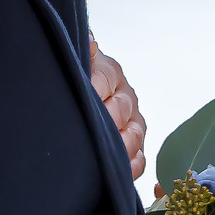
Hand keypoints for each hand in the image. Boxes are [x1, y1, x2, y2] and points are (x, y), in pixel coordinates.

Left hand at [88, 37, 145, 179]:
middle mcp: (124, 96)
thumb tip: (90, 42)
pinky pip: (139, 158)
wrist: (77, 95)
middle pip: (121, 109)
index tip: (84, 99)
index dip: (94, 89)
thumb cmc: (77, 79)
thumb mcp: (75, 62)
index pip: (105, 78)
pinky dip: (132, 166)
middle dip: (107, 122)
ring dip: (122, 146)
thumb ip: (82, 52)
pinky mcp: (134, 146)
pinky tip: (122, 172)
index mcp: (110, 72)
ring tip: (107, 157)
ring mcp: (131, 121)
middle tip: (90, 133)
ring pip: (134, 134)